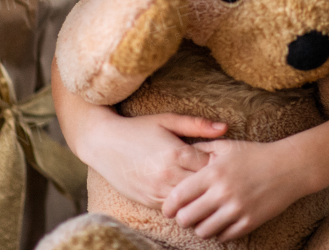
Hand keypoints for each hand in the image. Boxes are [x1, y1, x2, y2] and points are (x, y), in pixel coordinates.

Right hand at [75, 111, 227, 209]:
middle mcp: (168, 175)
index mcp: (177, 154)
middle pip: (204, 187)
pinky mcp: (148, 201)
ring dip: (198, 195)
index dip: (220, 163)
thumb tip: (225, 127)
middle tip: (219, 175)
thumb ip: (197, 125)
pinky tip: (187, 193)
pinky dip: (183, 203)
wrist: (103, 143)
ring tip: (204, 185)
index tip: (223, 159)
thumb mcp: (168, 120)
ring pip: (190, 201)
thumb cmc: (138, 128)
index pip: (212, 166)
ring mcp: (158, 191)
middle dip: (213, 181)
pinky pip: (174, 209)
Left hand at [162, 138, 307, 241]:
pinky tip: (221, 222)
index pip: (179, 197)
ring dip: (200, 227)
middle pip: (187, 218)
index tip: (169, 209)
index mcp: (213, 173)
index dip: (169, 206)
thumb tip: (181, 154)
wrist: (289, 167)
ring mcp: (237, 209)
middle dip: (183, 218)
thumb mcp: (227, 146)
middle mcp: (223, 193)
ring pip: (203, 231)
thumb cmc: (256, 154)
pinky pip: (223, 236)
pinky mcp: (249, 222)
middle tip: (186, 215)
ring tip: (204, 220)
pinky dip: (218, 232)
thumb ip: (202, 150)